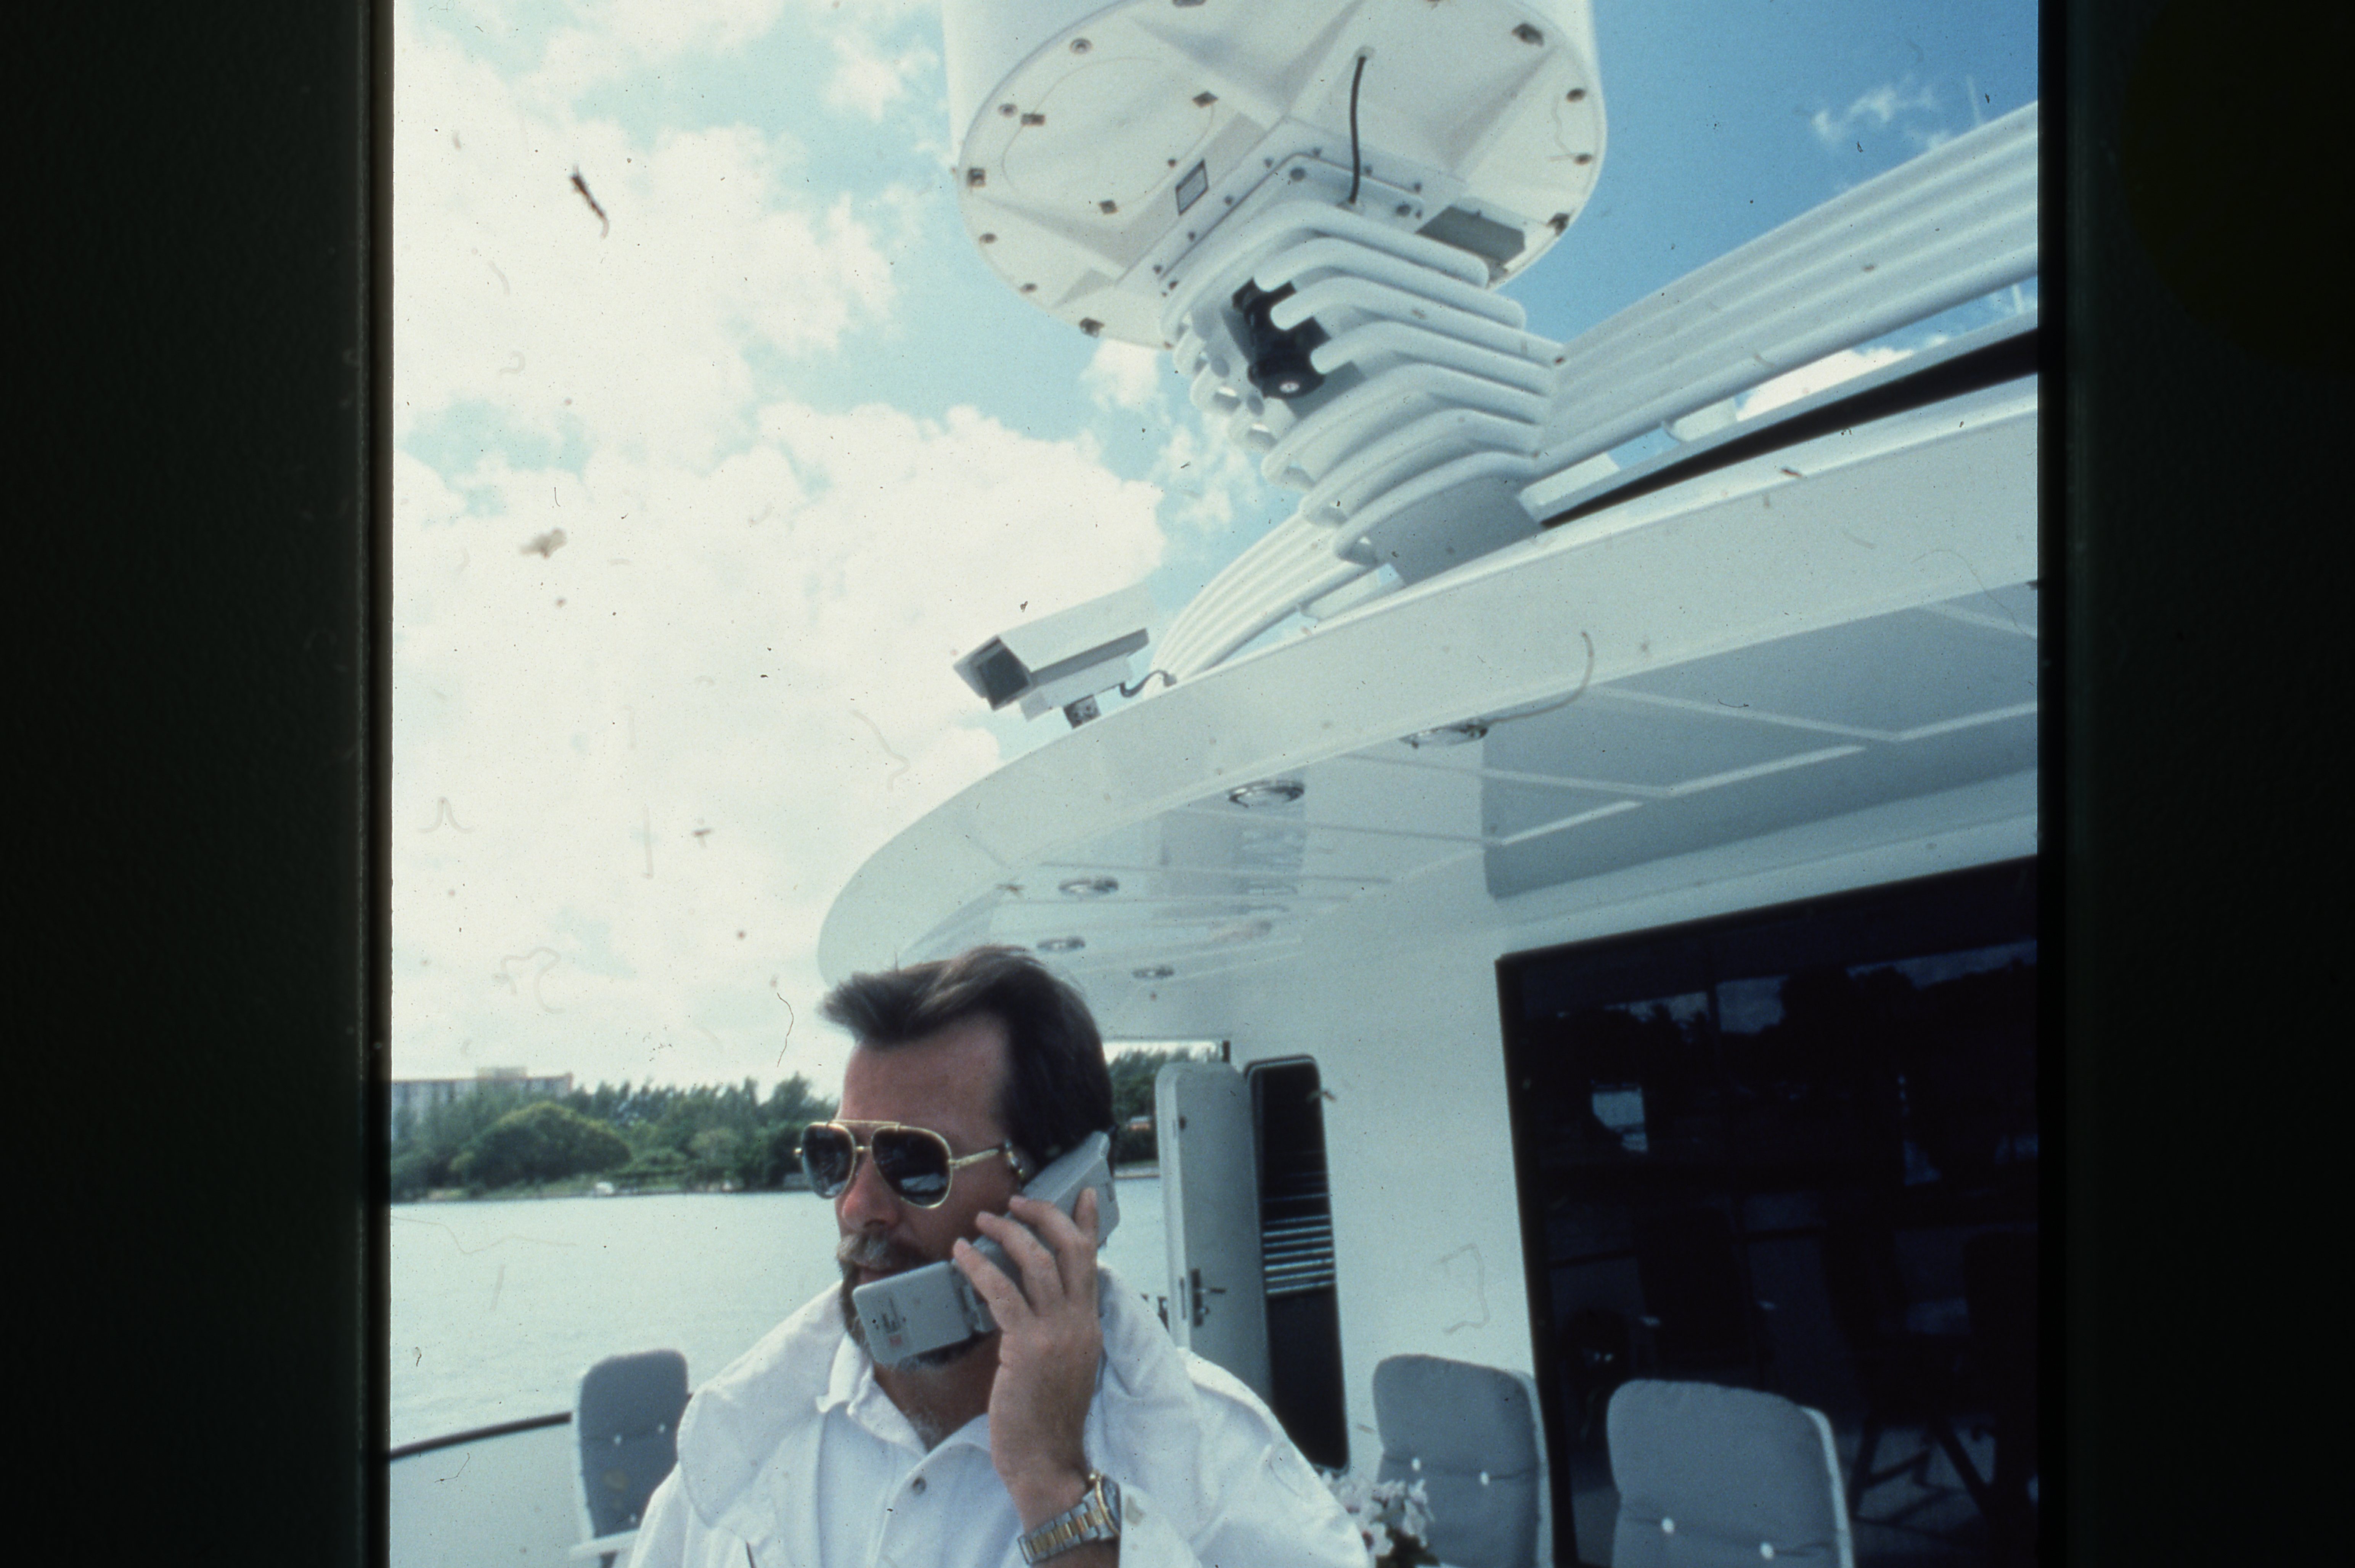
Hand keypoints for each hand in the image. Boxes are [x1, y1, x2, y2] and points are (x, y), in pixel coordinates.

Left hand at [954, 1186, 1104, 1528]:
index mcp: (1089, 1326)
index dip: (1087, 1223)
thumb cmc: (1046, 1420)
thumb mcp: (1062, 1366)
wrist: (1046, 1460)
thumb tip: (1030, 1303)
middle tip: (1018, 1202)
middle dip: (1045, 1217)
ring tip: (984, 1221)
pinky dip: (981, 1267)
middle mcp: (1079, 1323)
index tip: (1083, 1193)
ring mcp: (1056, 1334)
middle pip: (1071, 1250)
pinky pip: (1004, 1292)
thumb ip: (1056, 1331)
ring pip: (1038, 1263)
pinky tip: (963, 1256)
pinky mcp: (1027, 1347)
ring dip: (1009, 1235)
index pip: (1093, 1262)